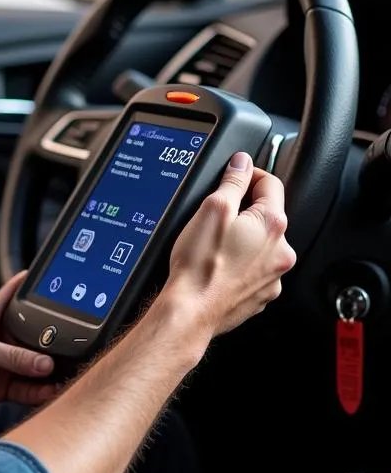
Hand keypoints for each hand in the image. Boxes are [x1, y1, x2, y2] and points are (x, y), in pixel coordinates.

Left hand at [0, 273, 59, 417]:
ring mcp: (1, 363)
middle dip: (54, 341)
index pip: (19, 294)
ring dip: (50, 371)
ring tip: (71, 373)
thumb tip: (45, 364)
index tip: (63, 283)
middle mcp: (0, 338)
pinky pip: (26, 390)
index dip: (39, 288)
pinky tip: (52, 392)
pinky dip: (40, 392)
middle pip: (35, 336)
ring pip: (34, 366)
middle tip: (79, 345)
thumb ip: (12, 356)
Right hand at [158, 152, 296, 343]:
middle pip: (267, 216)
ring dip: (243, 239)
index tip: (233, 178)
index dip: (249, 175)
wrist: (191, 310)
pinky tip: (218, 265)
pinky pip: (255, 269)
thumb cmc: (200, 265)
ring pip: (261, 244)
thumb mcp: (212, 208)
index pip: (271, 183)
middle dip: (244, 211)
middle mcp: (281, 251)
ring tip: (214, 245)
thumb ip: (232, 181)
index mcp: (272, 225)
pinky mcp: (261, 294)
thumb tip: (242, 162)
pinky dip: (240, 264)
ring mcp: (273, 276)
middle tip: (215, 217)